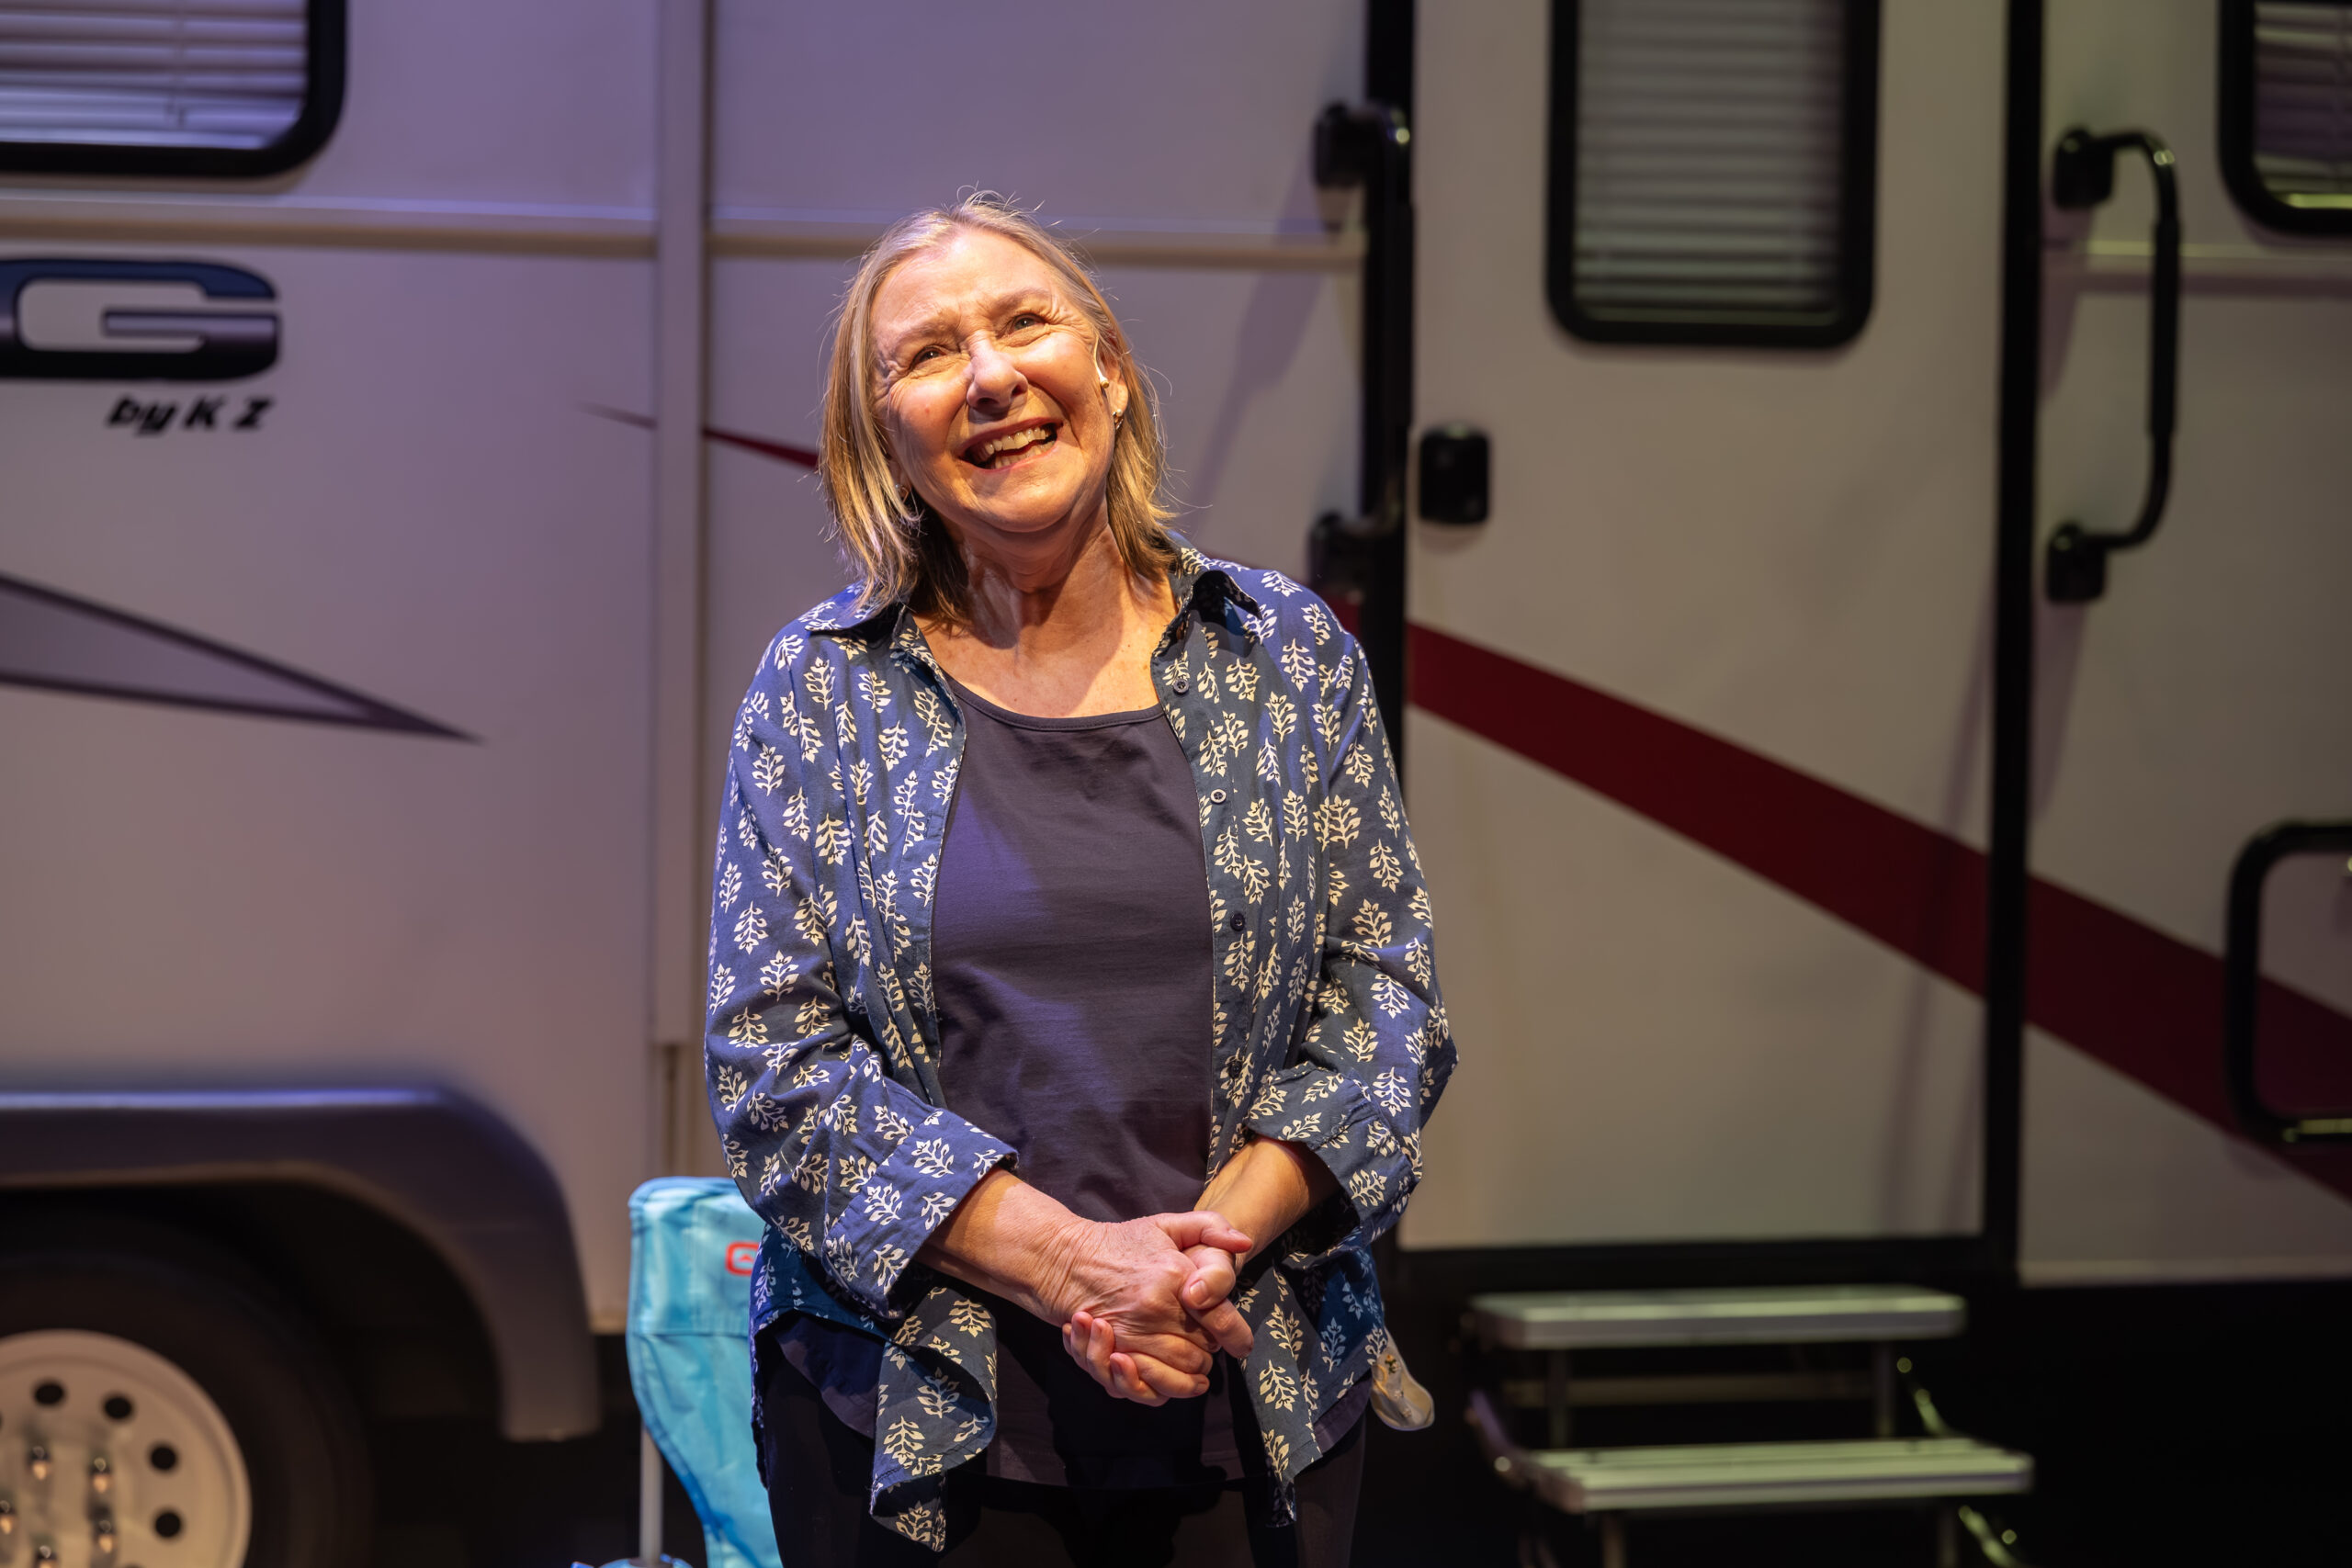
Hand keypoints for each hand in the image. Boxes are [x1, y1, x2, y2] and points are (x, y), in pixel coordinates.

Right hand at [1044, 1210, 1249, 1404]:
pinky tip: (1172, 1384)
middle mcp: (1154, 1308)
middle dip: (1210, 1355)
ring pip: (1177, 1372)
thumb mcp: (1166, 1225)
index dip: (1236, 1337)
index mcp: (1174, 1277)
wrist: (1065, 1259)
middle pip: (1200, 1351)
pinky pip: (1145, 1385)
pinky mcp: (1111, 1352)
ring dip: (1190, 1377)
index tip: (1241, 1345)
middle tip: (1210, 1350)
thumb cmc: (1122, 1242)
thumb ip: (1211, 1227)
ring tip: (1197, 1372)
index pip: (1220, 1319)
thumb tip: (1245, 1243)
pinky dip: (1162, 1389)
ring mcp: (1131, 1333)